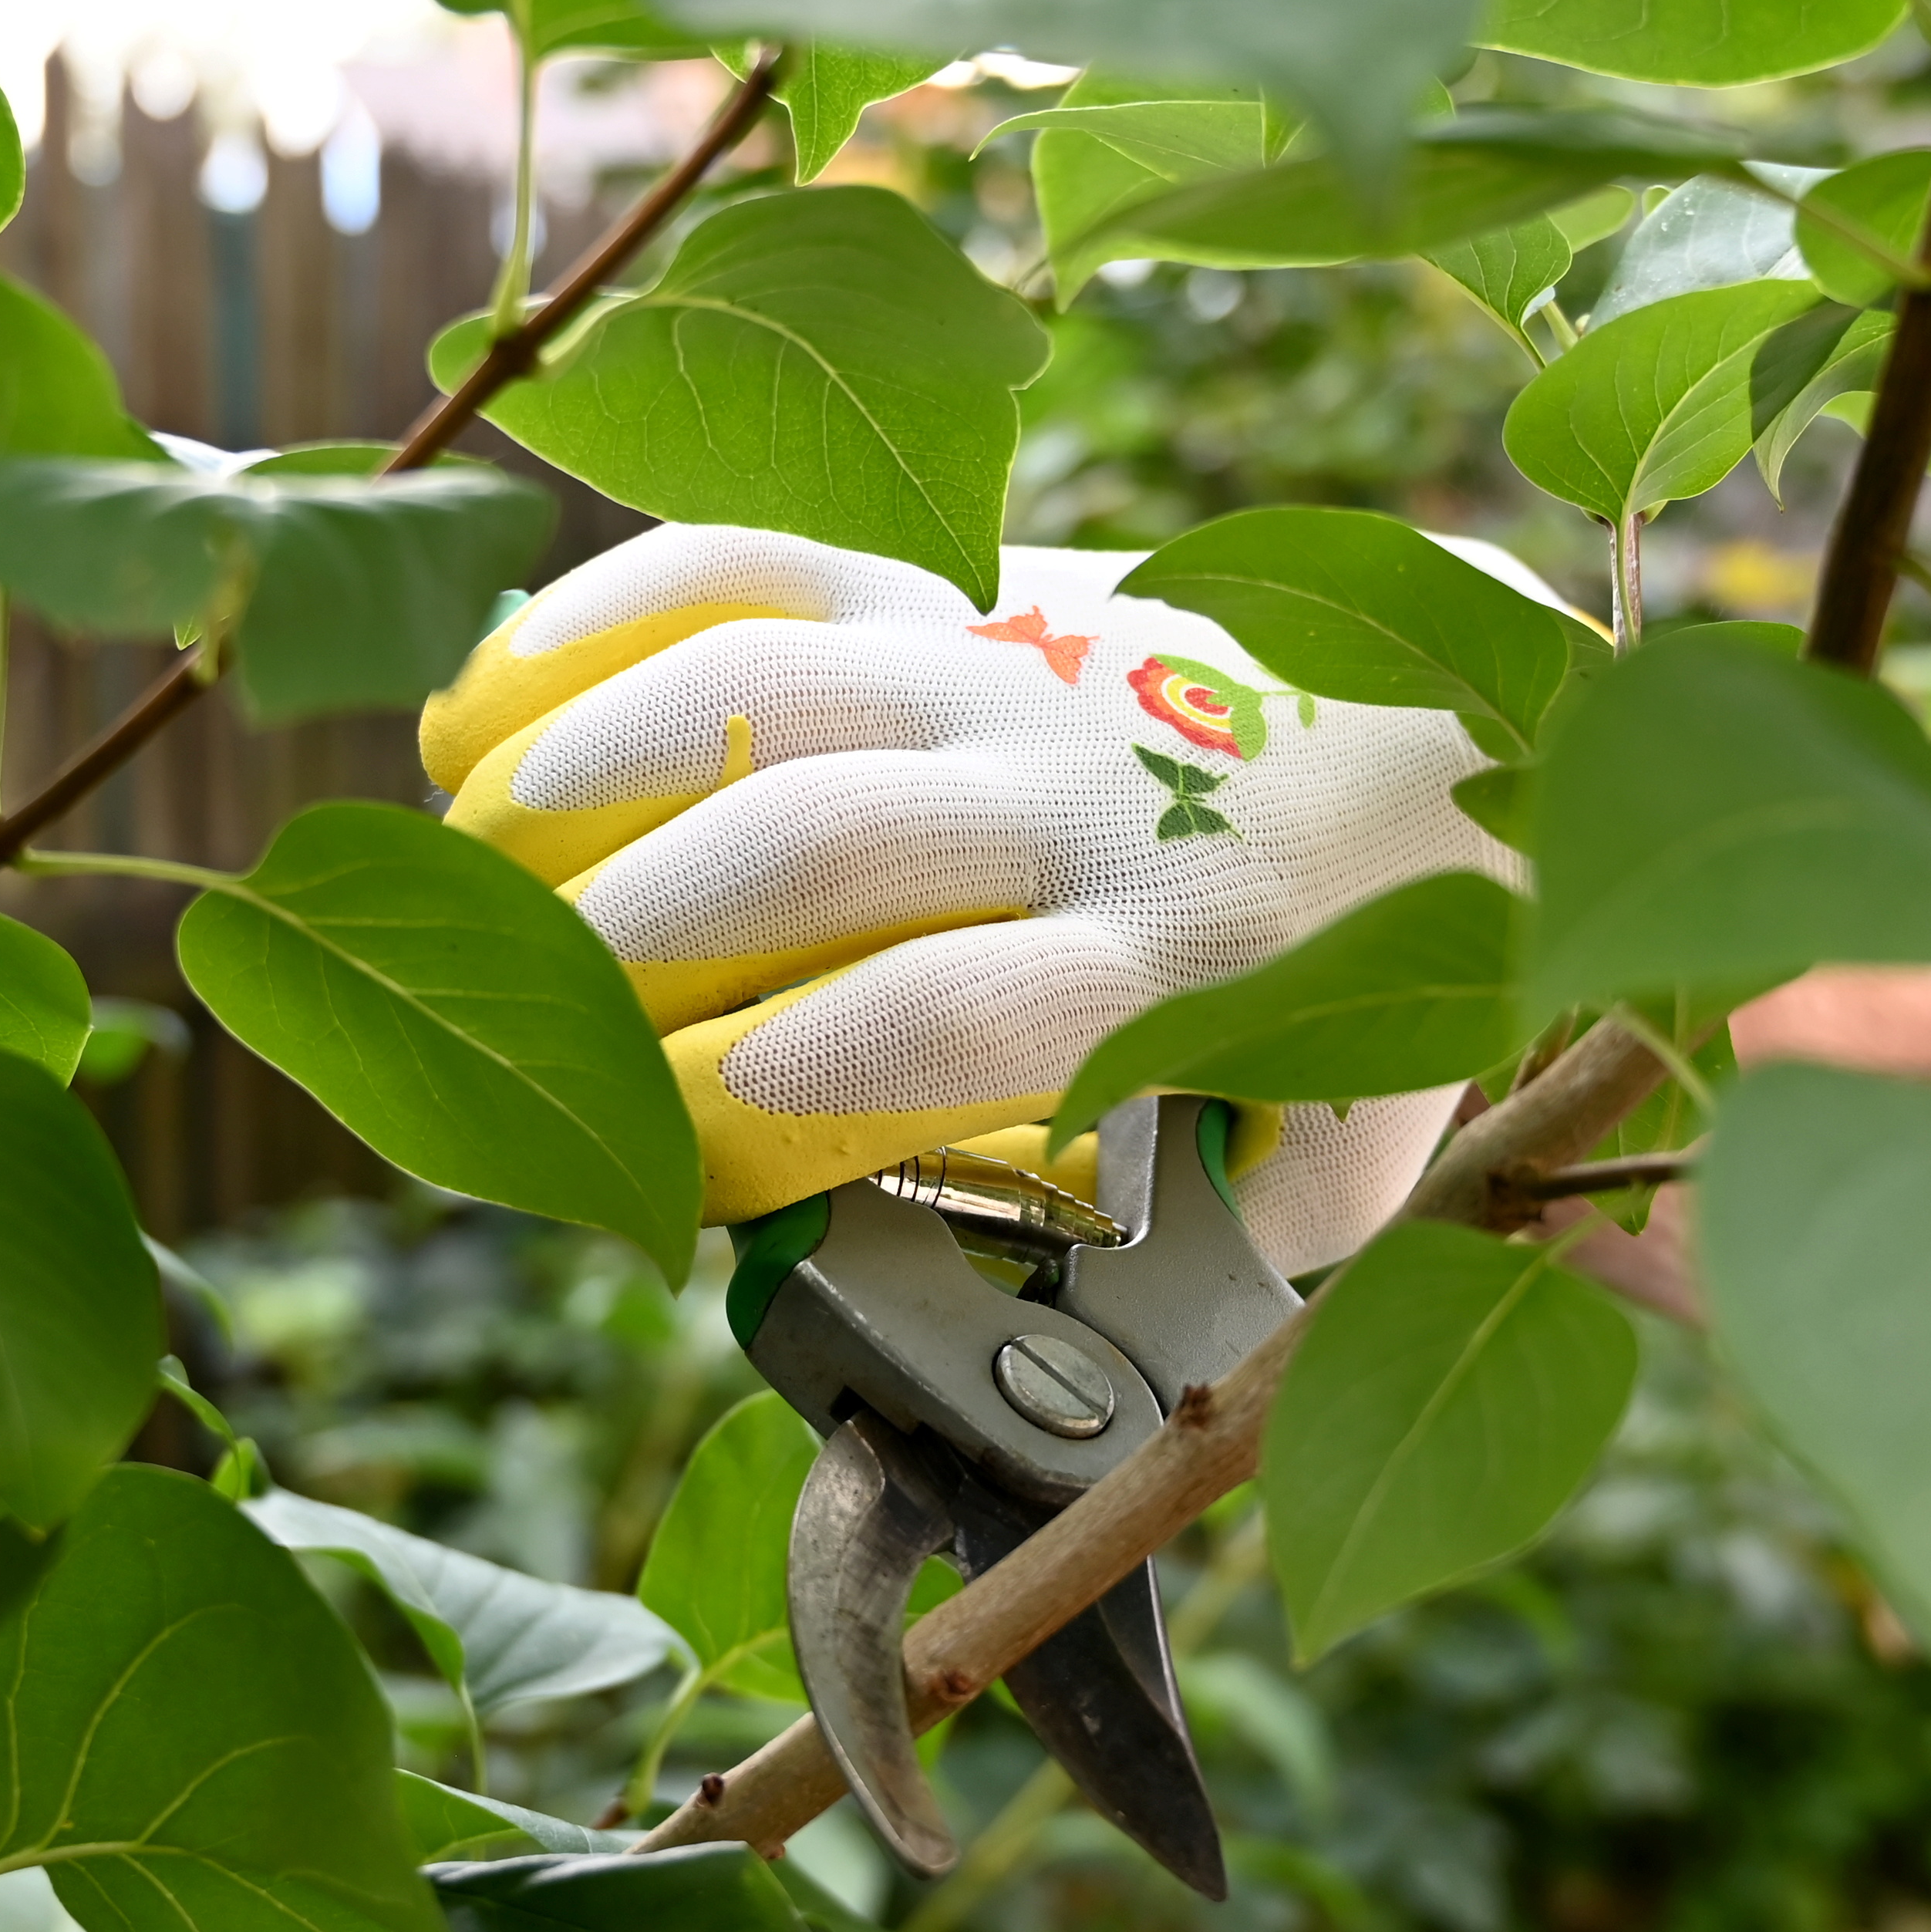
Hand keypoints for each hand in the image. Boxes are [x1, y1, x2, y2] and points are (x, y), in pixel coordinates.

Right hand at [419, 524, 1526, 1268]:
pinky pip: (749, 565)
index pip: (948, 1020)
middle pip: (812, 844)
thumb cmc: (1366, 990)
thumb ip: (1185, 1260)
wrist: (1459, 723)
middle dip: (634, 949)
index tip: (676, 1178)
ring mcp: (1007, 662)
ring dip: (582, 777)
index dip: (780, 1098)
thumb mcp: (1327, 1157)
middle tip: (540, 1040)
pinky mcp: (953, 576)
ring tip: (471, 872)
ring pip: (755, 686)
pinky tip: (478, 710)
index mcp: (1174, 961)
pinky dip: (593, 621)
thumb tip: (985, 1366)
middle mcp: (1077, 794)